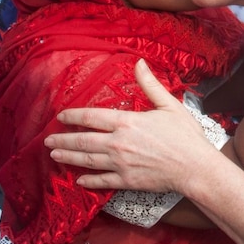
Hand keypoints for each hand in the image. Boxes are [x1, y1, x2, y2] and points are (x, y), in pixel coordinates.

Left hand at [47, 60, 219, 193]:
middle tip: (47, 141)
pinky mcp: (126, 181)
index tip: (61, 117)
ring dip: (68, 158)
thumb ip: (149, 84)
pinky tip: (79, 180)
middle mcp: (118, 143)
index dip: (73, 116)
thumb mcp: (169, 105)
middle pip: (82, 141)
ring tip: (54, 156)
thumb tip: (138, 62)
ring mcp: (120, 164)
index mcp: (126, 122)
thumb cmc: (186, 136)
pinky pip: (102, 181)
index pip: (91, 117)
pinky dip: (88, 181)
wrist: (196, 168)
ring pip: (87, 161)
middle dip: (63, 140)